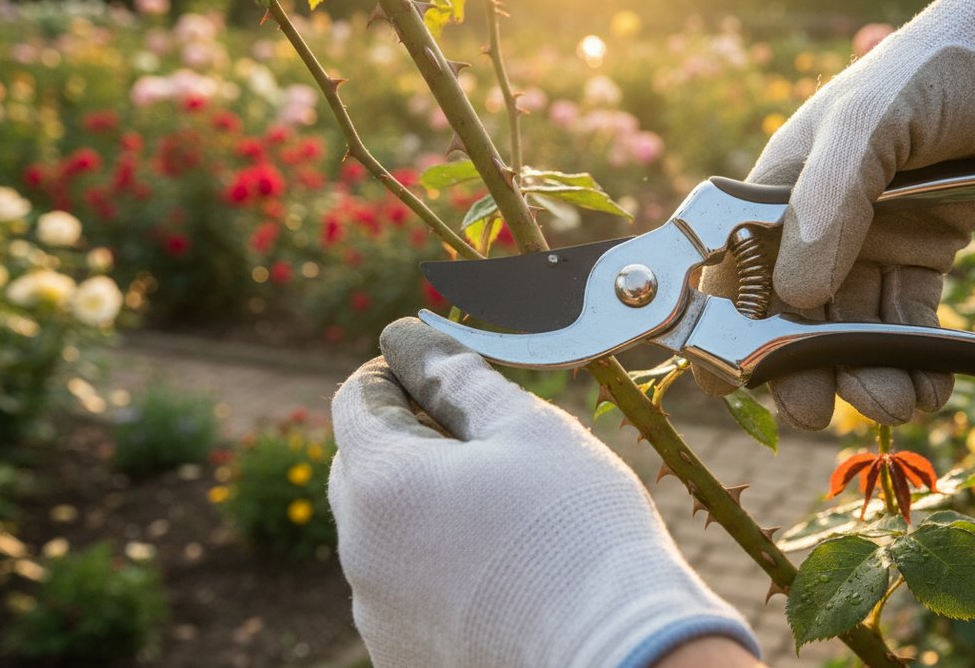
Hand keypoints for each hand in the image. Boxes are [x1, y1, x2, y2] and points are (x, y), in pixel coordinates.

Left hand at [328, 318, 758, 667]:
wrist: (618, 653)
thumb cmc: (578, 528)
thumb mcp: (527, 429)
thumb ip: (458, 376)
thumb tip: (410, 337)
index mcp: (383, 482)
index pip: (356, 400)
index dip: (394, 373)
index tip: (436, 369)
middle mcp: (360, 553)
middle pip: (361, 468)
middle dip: (402, 437)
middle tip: (473, 432)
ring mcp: (378, 614)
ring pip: (381, 534)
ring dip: (418, 505)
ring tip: (497, 506)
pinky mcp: (403, 656)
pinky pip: (402, 590)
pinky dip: (432, 564)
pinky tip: (497, 564)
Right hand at [695, 0, 974, 427]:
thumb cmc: (925, 76)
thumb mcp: (867, 124)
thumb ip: (828, 199)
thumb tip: (797, 293)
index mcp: (775, 195)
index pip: (729, 271)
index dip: (721, 327)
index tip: (728, 380)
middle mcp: (813, 230)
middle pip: (791, 317)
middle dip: (802, 368)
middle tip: (817, 411)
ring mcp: (866, 249)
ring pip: (852, 331)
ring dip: (868, 375)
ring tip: (898, 404)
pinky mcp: (920, 263)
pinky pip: (908, 325)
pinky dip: (917, 362)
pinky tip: (931, 389)